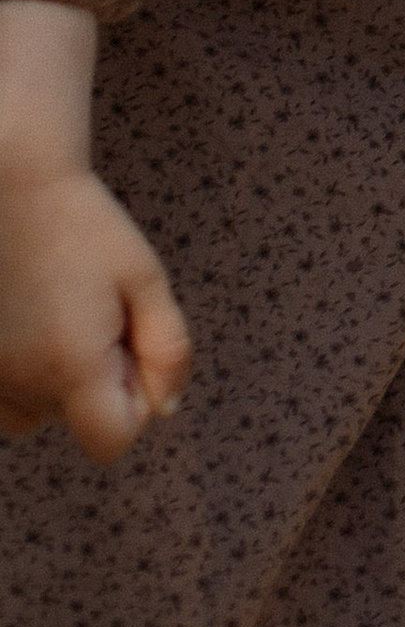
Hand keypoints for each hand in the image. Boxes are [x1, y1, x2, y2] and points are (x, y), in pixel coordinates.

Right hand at [0, 166, 191, 462]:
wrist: (13, 185)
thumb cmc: (86, 227)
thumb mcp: (145, 280)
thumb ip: (167, 350)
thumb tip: (165, 409)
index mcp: (71, 367)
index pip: (112, 441)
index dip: (135, 402)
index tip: (130, 345)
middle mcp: (18, 383)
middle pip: (73, 419)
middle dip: (95, 378)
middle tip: (91, 308)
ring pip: (31, 410)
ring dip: (53, 378)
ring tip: (57, 310)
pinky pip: (1, 393)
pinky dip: (18, 370)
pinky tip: (29, 316)